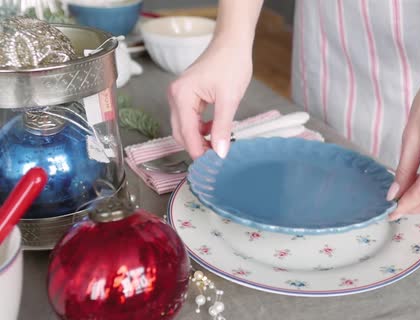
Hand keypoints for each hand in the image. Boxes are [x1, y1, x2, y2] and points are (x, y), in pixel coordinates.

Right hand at [167, 38, 252, 158]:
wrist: (232, 43)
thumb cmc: (231, 63)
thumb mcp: (229, 99)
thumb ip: (223, 127)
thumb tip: (220, 152)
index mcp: (181, 95)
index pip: (186, 133)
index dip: (199, 151)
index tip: (212, 165)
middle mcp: (175, 95)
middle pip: (181, 133)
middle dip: (197, 147)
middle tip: (217, 158)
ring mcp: (179, 95)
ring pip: (184, 128)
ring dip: (199, 139)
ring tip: (218, 145)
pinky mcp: (187, 95)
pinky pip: (189, 119)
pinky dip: (200, 129)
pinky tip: (215, 130)